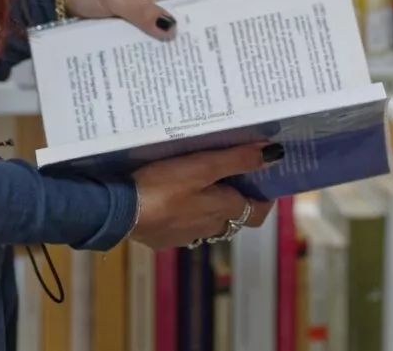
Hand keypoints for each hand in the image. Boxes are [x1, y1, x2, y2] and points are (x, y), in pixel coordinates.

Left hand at [59, 0, 271, 40]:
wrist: (60, 4)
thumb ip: (139, 11)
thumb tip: (172, 30)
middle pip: (206, 2)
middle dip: (232, 11)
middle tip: (262, 25)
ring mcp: (155, 15)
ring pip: (188, 26)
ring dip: (205, 39)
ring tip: (232, 57)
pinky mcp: (144, 34)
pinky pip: (166, 43)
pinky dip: (178, 54)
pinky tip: (189, 72)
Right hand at [129, 143, 280, 250]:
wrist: (118, 212)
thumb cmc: (163, 186)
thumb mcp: (202, 165)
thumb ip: (237, 159)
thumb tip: (275, 154)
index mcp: (222, 210)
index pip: (257, 212)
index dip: (265, 198)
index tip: (265, 177)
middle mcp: (208, 228)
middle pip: (233, 217)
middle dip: (237, 199)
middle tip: (233, 172)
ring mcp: (183, 236)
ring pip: (207, 222)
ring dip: (210, 206)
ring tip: (201, 181)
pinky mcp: (161, 238)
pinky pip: (182, 225)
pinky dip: (185, 212)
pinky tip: (171, 196)